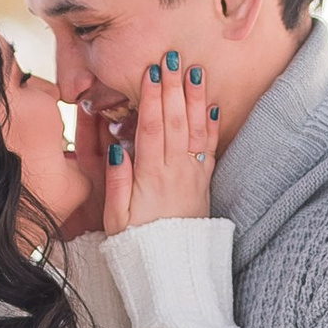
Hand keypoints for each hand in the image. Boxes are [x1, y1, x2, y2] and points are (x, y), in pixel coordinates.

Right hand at [100, 49, 216, 233]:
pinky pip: (209, 149)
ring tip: (195, 71)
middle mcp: (175, 172)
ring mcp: (192, 177)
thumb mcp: (115, 216)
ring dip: (195, 99)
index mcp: (150, 177)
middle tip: (173, 57)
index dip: (152, 98)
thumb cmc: (137, 243)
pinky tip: (213, 106)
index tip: (151, 71)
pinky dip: (212, 126)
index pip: (152, 128)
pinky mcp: (203, 184)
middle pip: (175, 121)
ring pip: (195, 130)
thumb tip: (118, 144)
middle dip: (174, 87)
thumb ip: (117, 179)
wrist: (171, 269)